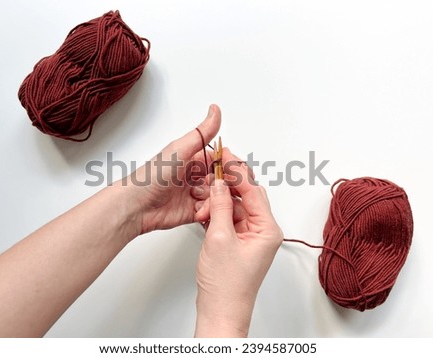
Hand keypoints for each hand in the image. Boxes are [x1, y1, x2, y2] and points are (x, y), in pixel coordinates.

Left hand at [117, 105, 220, 235]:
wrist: (136, 204)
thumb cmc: (152, 175)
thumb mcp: (180, 149)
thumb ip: (202, 133)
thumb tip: (215, 109)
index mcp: (195, 158)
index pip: (222, 159)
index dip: (230, 164)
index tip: (233, 168)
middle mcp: (197, 175)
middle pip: (224, 179)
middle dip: (225, 184)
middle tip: (215, 186)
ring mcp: (196, 194)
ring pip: (219, 196)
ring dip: (214, 198)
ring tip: (200, 197)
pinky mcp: (193, 211)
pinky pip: (211, 211)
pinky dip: (208, 211)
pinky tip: (198, 209)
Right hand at [193, 149, 283, 336]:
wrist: (221, 311)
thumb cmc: (226, 285)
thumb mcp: (219, 238)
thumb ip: (220, 206)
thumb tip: (218, 184)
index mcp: (267, 229)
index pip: (253, 189)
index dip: (237, 170)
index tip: (225, 154)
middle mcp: (263, 231)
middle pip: (247, 195)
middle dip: (227, 184)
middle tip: (212, 168)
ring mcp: (250, 236)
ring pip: (236, 206)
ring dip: (218, 202)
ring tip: (202, 204)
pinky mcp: (238, 242)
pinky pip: (229, 218)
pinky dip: (216, 213)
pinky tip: (204, 209)